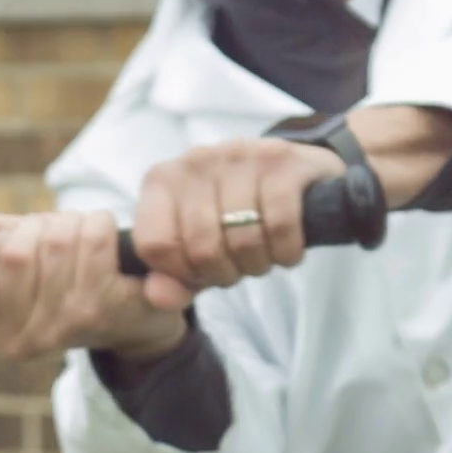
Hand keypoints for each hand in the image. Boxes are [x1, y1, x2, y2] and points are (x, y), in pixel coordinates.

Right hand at [0, 210, 192, 361]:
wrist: (127, 314)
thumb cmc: (56, 278)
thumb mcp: (8, 257)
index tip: (9, 250)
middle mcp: (18, 346)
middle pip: (13, 255)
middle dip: (33, 227)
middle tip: (50, 234)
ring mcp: (60, 332)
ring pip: (55, 241)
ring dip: (68, 222)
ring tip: (76, 234)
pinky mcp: (102, 312)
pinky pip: (93, 240)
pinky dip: (99, 223)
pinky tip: (102, 234)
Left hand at [130, 137, 346, 309]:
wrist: (295, 175)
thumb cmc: (234, 215)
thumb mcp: (195, 248)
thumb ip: (172, 279)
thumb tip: (160, 297)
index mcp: (162, 181)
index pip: (155, 244)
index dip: (180, 274)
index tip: (200, 275)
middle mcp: (195, 161)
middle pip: (202, 247)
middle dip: (224, 274)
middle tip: (238, 270)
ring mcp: (238, 155)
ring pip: (242, 238)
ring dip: (257, 264)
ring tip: (262, 258)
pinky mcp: (281, 158)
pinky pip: (280, 224)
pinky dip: (286, 251)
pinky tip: (287, 252)